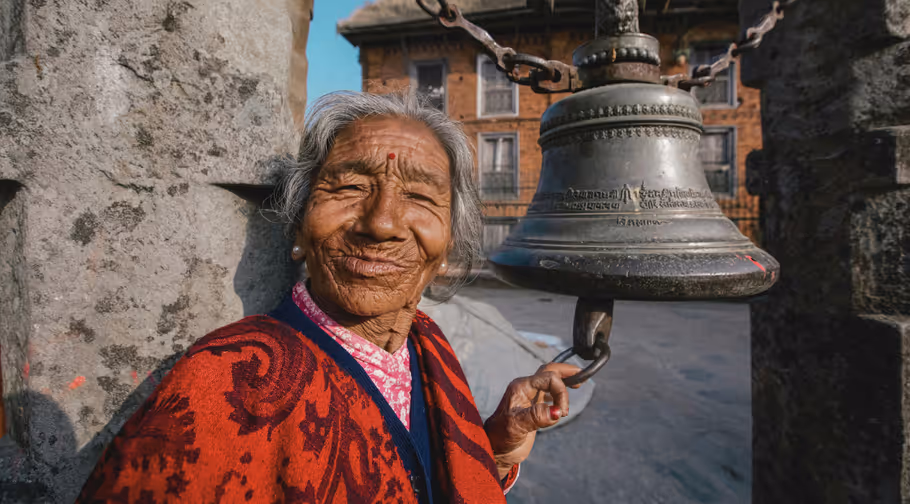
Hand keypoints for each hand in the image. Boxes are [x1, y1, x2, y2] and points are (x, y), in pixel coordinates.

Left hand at [483, 363, 582, 478]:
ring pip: (548, 381)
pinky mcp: (532, 408)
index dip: (561, 392)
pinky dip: (558, 394)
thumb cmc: (501, 437)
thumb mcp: (517, 426)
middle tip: (581, 374)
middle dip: (565, 372)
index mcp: (521, 387)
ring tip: (577, 383)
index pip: (548, 378)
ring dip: (562, 381)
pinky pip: (547, 393)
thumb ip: (536, 416)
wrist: (496, 450)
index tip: (563, 412)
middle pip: (548, 372)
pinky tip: (563, 400)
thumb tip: (556, 411)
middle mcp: (525, 389)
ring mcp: (528, 397)